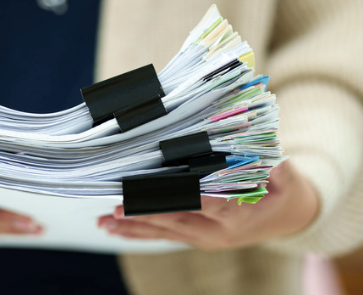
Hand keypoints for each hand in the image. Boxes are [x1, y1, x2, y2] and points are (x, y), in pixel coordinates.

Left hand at [98, 162, 317, 249]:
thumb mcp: (288, 179)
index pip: (204, 205)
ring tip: (105, 223)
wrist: (290, 219)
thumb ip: (280, 169)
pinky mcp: (197, 238)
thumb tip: (275, 156)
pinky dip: (141, 231)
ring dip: (134, 227)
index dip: (180, 198)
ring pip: (165, 232)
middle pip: (175, 220)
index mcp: (237, 216)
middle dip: (144, 213)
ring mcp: (205, 238)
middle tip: (115, 207)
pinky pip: (166, 235)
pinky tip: (118, 229)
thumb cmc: (285, 193)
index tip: (154, 193)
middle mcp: (217, 232)